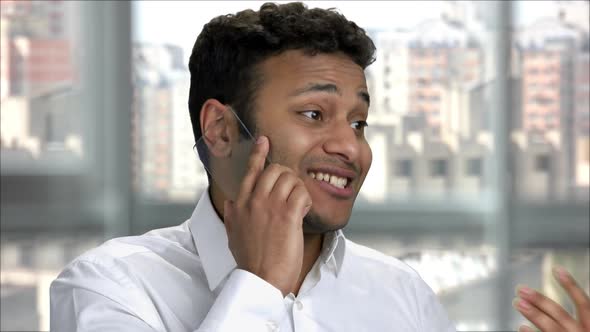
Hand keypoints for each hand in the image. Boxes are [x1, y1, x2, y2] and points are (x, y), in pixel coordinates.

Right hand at [223, 136, 311, 296]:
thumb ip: (233, 214)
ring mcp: (270, 207)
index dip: (258, 153)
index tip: (264, 140)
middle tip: (292, 193)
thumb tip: (230, 201)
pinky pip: (301, 193)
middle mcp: (253, 201)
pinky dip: (306, 201)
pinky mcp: (287, 216)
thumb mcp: (233, 234)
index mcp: (240, 204)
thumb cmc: (250, 261)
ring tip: (297, 207)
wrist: (260, 279)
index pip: (250, 171)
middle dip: (287, 178)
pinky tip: (302, 214)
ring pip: (291, 179)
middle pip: (275, 170)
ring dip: (298, 190)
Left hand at [514, 266, 589, 331]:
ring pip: (551, 327)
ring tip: (518, 302)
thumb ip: (579, 320)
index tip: (557, 269)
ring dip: (533, 314)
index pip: (584, 303)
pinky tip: (521, 326)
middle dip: (540, 300)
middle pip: (560, 314)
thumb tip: (551, 303)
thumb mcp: (586, 327)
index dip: (571, 285)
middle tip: (521, 289)